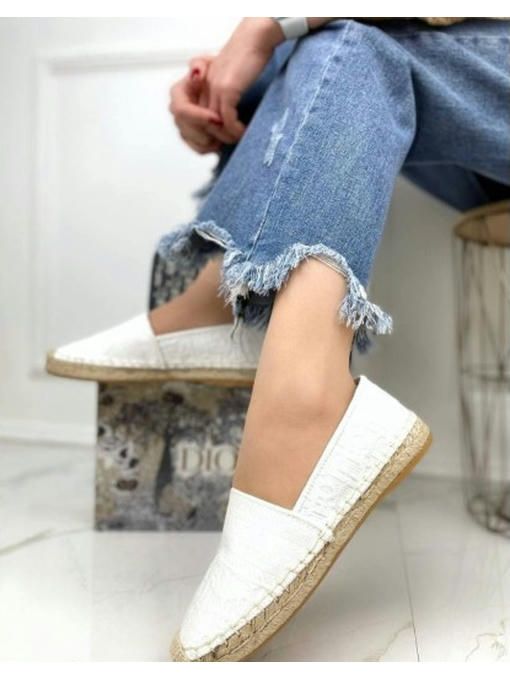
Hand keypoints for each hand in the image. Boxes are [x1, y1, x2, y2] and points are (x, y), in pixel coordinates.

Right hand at [168, 64, 223, 154]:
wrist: (228, 84)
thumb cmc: (219, 73)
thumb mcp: (210, 63)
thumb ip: (199, 64)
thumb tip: (195, 73)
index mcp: (178, 93)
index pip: (181, 110)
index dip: (198, 116)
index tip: (217, 118)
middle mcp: (178, 110)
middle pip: (187, 128)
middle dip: (208, 130)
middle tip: (227, 129)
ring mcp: (184, 125)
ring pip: (193, 140)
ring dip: (211, 139)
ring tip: (227, 133)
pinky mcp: (193, 138)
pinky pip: (199, 149)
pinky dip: (211, 147)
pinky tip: (222, 140)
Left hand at [200, 18, 282, 139]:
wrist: (256, 38)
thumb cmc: (246, 57)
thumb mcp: (226, 78)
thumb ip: (218, 96)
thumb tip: (221, 120)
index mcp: (199, 85)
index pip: (190, 118)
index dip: (201, 134)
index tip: (217, 142)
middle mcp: (202, 87)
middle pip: (198, 124)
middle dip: (211, 139)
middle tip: (226, 146)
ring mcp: (213, 88)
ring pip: (213, 125)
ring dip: (226, 137)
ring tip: (238, 139)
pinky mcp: (227, 89)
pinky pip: (226, 119)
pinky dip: (235, 130)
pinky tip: (243, 132)